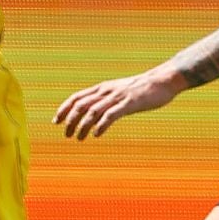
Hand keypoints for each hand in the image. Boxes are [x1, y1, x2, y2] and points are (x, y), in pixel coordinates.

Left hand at [54, 69, 180, 139]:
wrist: (162, 81)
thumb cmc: (142, 89)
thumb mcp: (120, 92)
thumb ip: (107, 101)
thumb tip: (95, 115)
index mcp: (103, 88)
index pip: (77, 97)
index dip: (64, 109)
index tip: (56, 122)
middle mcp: (106, 91)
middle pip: (81, 105)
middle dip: (70, 120)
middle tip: (67, 135)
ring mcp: (117, 97)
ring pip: (93, 111)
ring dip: (82, 126)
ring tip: (79, 138)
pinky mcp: (128, 104)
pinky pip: (110, 115)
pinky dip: (101, 125)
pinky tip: (97, 134)